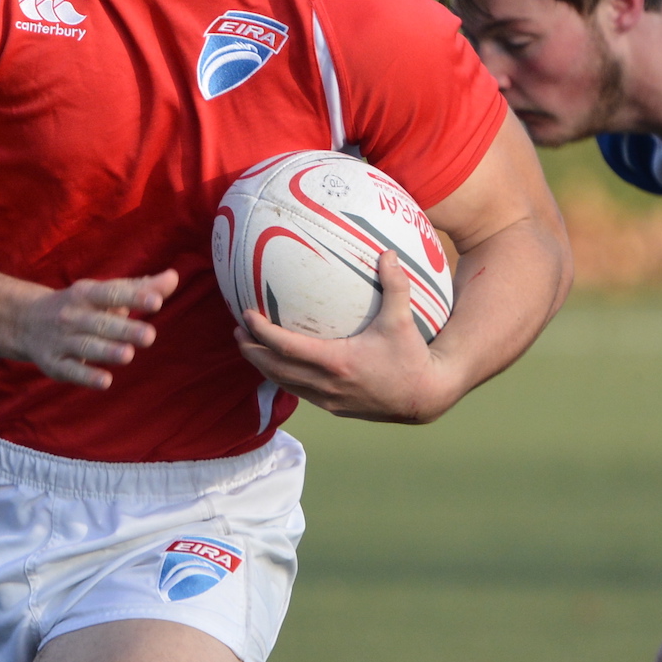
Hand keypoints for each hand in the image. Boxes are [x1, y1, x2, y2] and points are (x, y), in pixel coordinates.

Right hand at [14, 272, 178, 388]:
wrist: (26, 321)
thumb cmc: (81, 305)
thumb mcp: (105, 292)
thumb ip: (140, 288)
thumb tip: (173, 277)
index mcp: (87, 294)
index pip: (112, 294)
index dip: (134, 297)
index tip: (157, 301)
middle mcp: (73, 316)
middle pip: (101, 323)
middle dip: (124, 330)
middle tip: (149, 336)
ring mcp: (62, 340)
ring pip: (86, 346)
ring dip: (106, 351)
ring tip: (128, 355)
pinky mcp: (54, 363)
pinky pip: (70, 370)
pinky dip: (86, 376)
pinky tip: (105, 382)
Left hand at [235, 252, 451, 421]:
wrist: (423, 398)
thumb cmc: (412, 357)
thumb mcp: (403, 320)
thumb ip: (395, 285)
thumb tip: (388, 253)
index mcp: (337, 363)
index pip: (286, 348)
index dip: (262, 333)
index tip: (247, 316)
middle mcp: (326, 385)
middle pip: (274, 369)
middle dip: (251, 350)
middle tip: (238, 330)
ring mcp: (328, 400)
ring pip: (284, 383)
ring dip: (263, 366)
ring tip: (250, 346)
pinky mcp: (334, 408)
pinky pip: (299, 391)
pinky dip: (283, 377)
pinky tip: (281, 364)